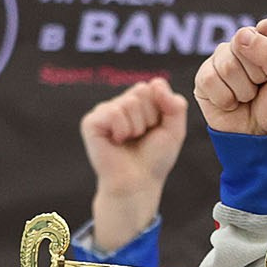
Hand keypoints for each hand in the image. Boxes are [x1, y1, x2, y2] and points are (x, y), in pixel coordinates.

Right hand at [81, 79, 188, 248]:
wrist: (138, 183)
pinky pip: (113, 112)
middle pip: (141, 91)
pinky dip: (121, 129)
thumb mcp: (174, 130)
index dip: (160, 110)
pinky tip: (117, 141)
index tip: (155, 129)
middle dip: (149, 117)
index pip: (154, 87)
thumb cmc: (155, 159)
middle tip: (141, 137)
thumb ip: (175, 105)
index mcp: (138, 102)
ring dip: (136, 127)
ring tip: (129, 141)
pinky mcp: (91, 122)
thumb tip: (156, 83)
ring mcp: (104, 111)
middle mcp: (120, 103)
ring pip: (129, 102)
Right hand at [194, 18, 266, 138]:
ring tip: (249, 97)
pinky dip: (225, 98)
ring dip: (243, 89)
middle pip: (244, 40)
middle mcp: (248, 44)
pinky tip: (233, 104)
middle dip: (258, 73)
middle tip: (263, 88)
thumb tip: (241, 36)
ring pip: (226, 62)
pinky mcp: (205, 78)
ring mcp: (224, 59)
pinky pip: (209, 78)